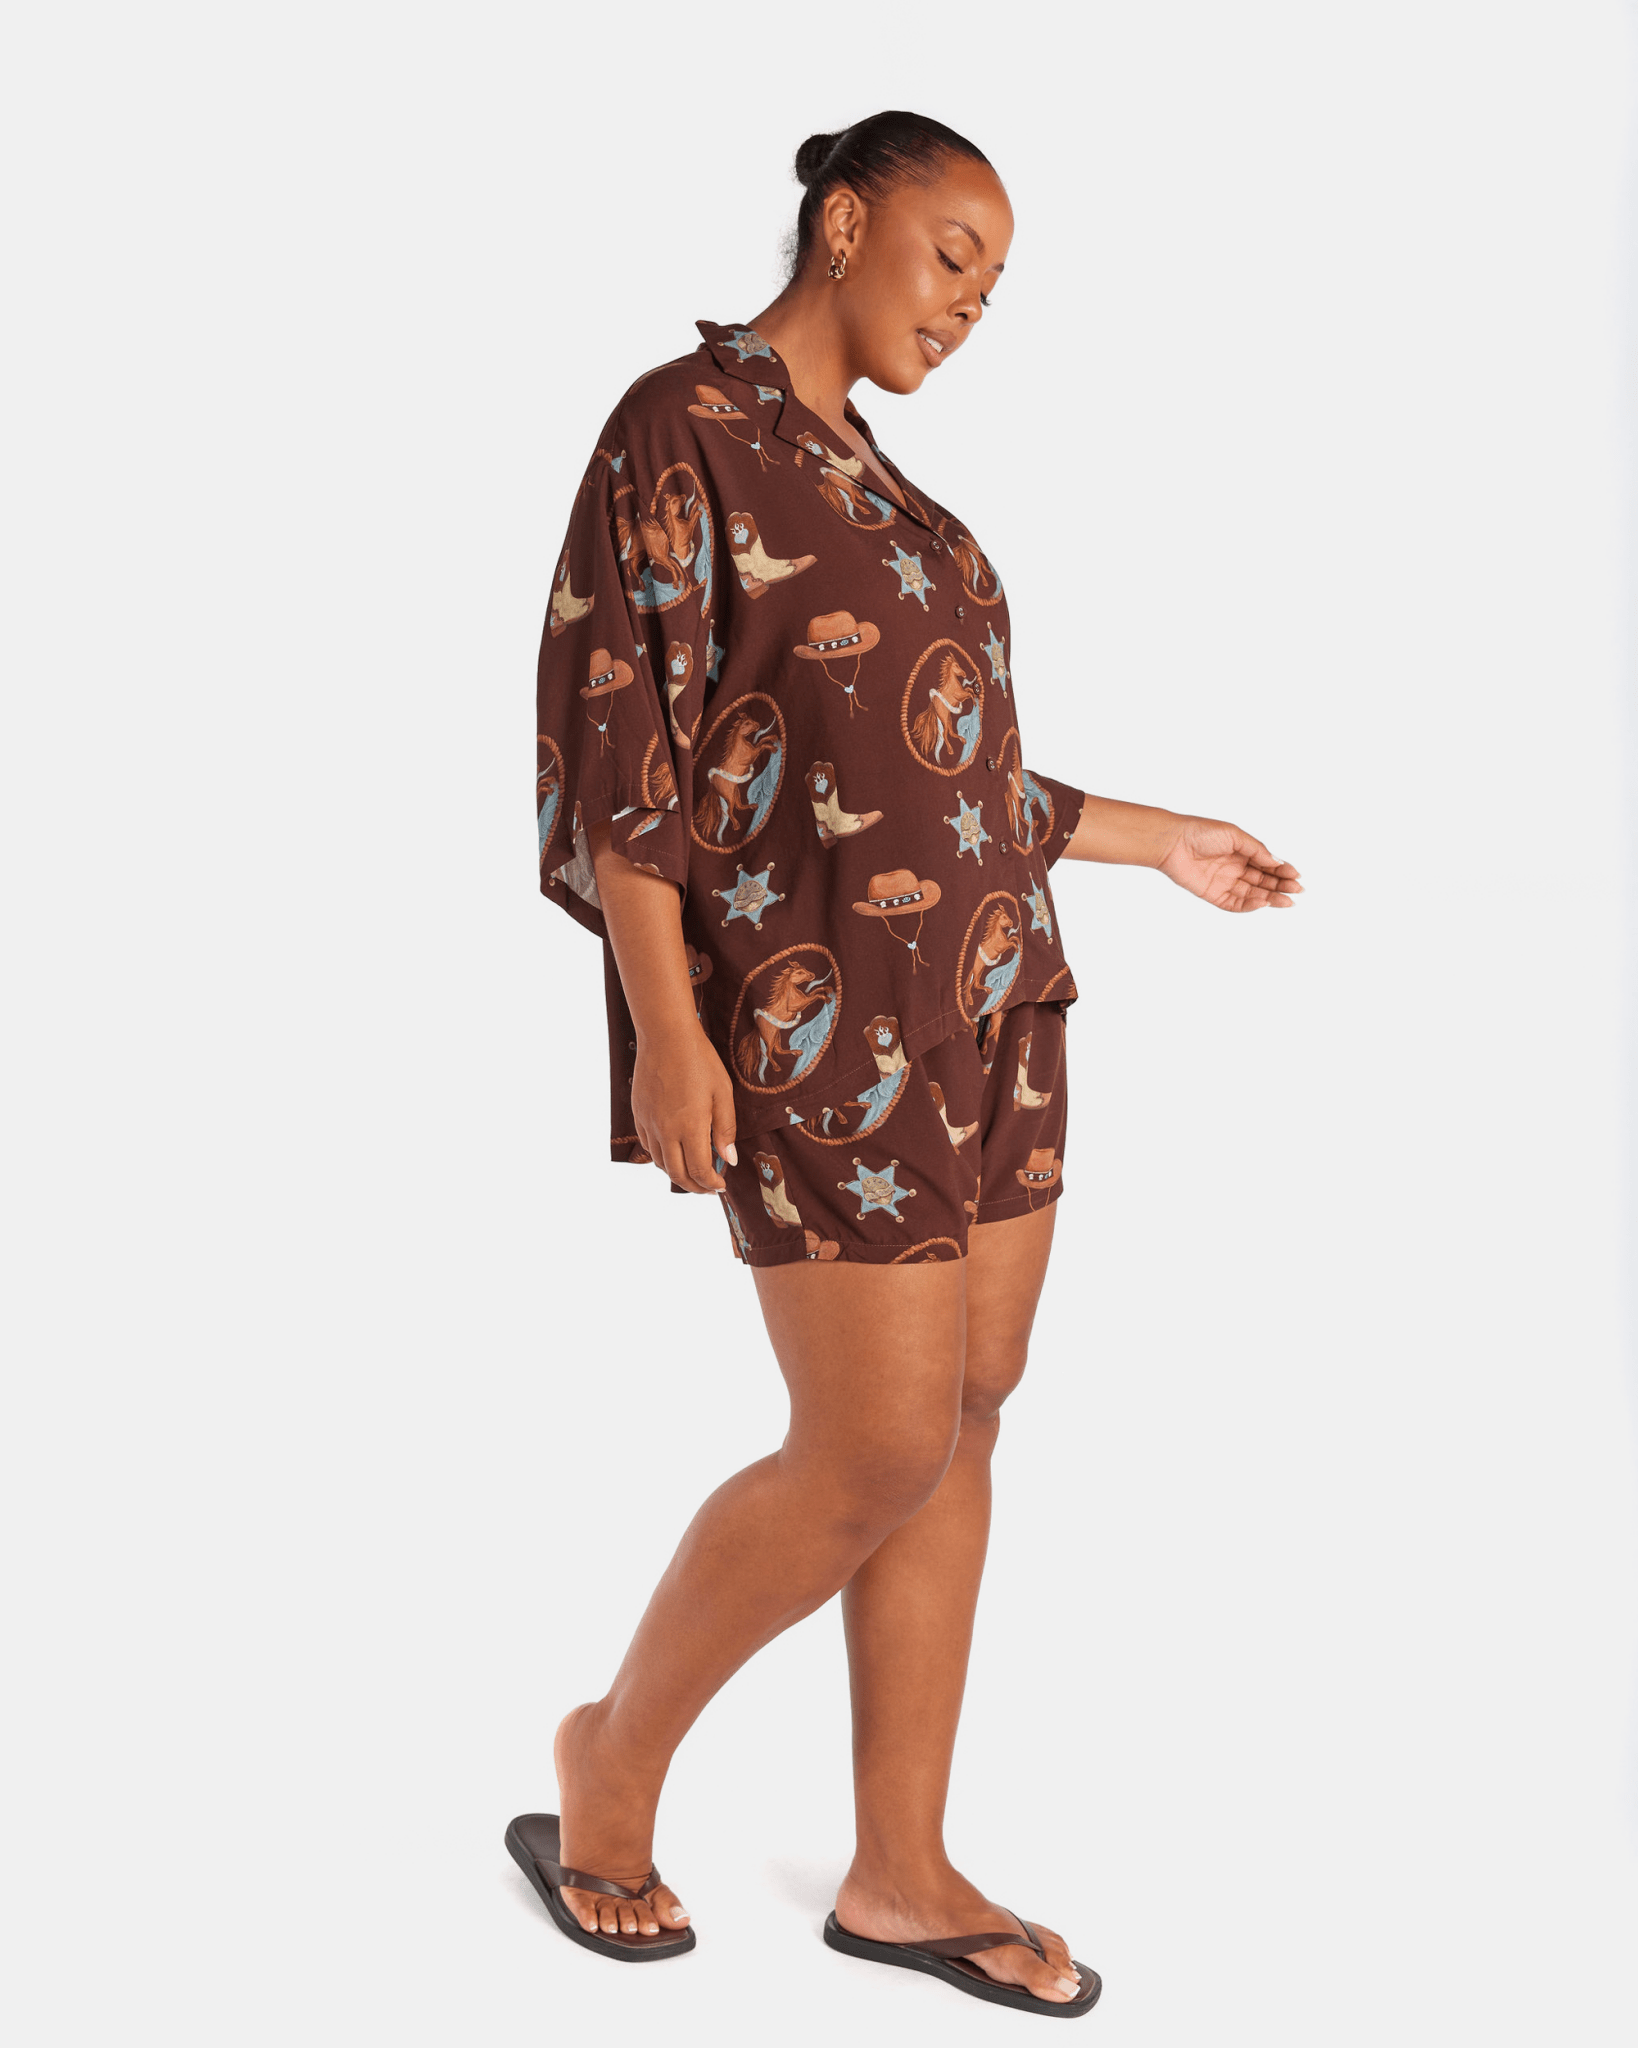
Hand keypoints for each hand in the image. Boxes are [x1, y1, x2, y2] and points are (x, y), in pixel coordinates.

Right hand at [630, 1024, 738, 1192]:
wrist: (665, 1035)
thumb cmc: (699, 1060)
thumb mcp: (722, 1093)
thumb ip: (725, 1129)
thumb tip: (729, 1159)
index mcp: (689, 1127)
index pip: (699, 1170)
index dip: (711, 1183)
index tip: (722, 1185)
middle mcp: (665, 1131)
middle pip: (677, 1174)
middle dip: (694, 1186)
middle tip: (708, 1187)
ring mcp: (649, 1123)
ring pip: (660, 1163)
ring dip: (677, 1173)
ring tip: (693, 1171)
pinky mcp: (639, 1114)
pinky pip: (648, 1145)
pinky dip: (662, 1156)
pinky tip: (674, 1150)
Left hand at [1156, 816, 1302, 910]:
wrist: (1173, 842)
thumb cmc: (1201, 832)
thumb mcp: (1235, 836)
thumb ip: (1257, 850)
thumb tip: (1278, 862)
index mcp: (1241, 851)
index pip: (1267, 864)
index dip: (1283, 870)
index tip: (1297, 875)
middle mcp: (1234, 867)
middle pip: (1263, 881)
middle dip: (1281, 886)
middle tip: (1297, 891)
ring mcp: (1224, 882)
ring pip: (1252, 894)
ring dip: (1270, 898)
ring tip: (1286, 901)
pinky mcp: (1213, 894)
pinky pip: (1234, 903)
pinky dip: (1249, 905)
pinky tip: (1262, 902)